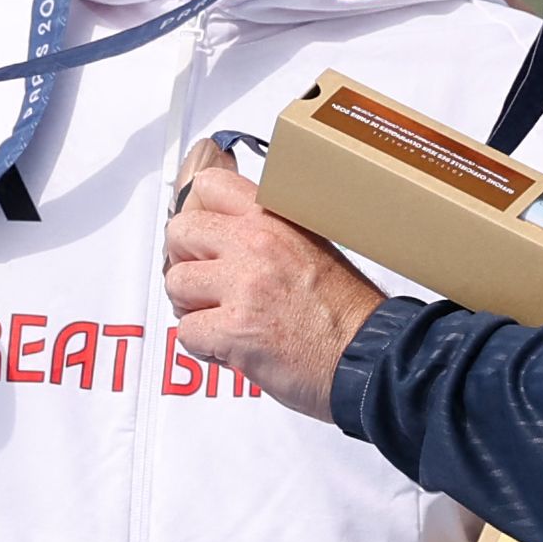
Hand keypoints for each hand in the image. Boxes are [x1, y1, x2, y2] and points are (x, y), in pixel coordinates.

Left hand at [161, 164, 382, 421]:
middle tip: (206, 284)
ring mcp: (242, 286)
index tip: (205, 239)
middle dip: (185, 260)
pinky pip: (186, 333)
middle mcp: (254, 244)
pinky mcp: (233, 330)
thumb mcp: (309, 245)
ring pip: (176, 283)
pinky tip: (230, 347)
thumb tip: (219, 228)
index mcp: (273, 218)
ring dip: (191, 306)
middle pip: (179, 232)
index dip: (199, 214)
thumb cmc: (344, 310)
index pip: (209, 186)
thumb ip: (265, 232)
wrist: (367, 356)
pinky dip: (203, 346)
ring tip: (220, 318)